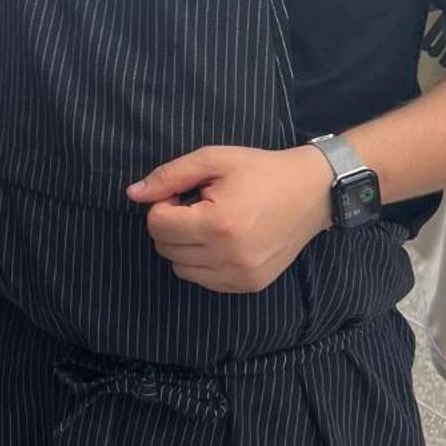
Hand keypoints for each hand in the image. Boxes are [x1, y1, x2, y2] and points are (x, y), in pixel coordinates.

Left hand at [126, 145, 331, 293]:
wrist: (313, 192)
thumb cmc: (261, 171)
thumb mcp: (213, 159)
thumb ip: (169, 176)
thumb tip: (132, 194)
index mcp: (219, 224)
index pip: (157, 225)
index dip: (163, 204)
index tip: (184, 192)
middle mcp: (229, 257)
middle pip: (165, 248)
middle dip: (172, 224)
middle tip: (197, 204)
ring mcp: (240, 276)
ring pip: (180, 268)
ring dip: (185, 245)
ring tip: (211, 222)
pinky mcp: (249, 285)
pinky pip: (203, 280)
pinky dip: (202, 261)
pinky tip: (223, 239)